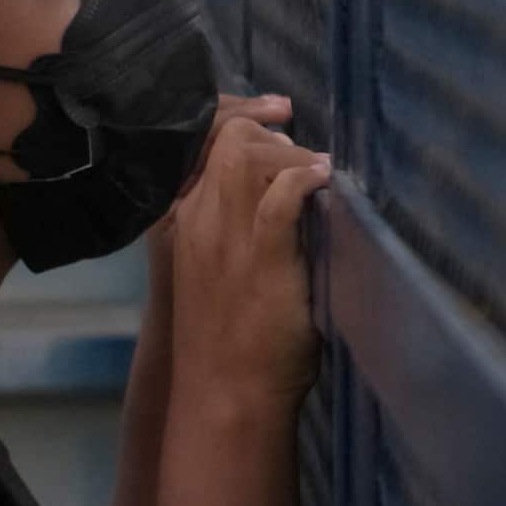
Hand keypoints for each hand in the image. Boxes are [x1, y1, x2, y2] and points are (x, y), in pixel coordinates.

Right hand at [161, 95, 328, 404]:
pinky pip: (279, 199)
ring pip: (247, 157)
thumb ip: (230, 227)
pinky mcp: (260, 260)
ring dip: (288, 154)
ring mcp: (225, 239)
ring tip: (314, 171)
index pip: (196, 143)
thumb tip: (275, 189)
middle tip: (301, 146)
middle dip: (267, 128)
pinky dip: (303, 180)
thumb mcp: (212, 270)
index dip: (236, 117)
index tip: (274, 112)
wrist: (225, 393)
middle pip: (224, 139)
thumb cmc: (226, 338)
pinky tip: (322, 181)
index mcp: (182, 222)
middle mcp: (197, 221)